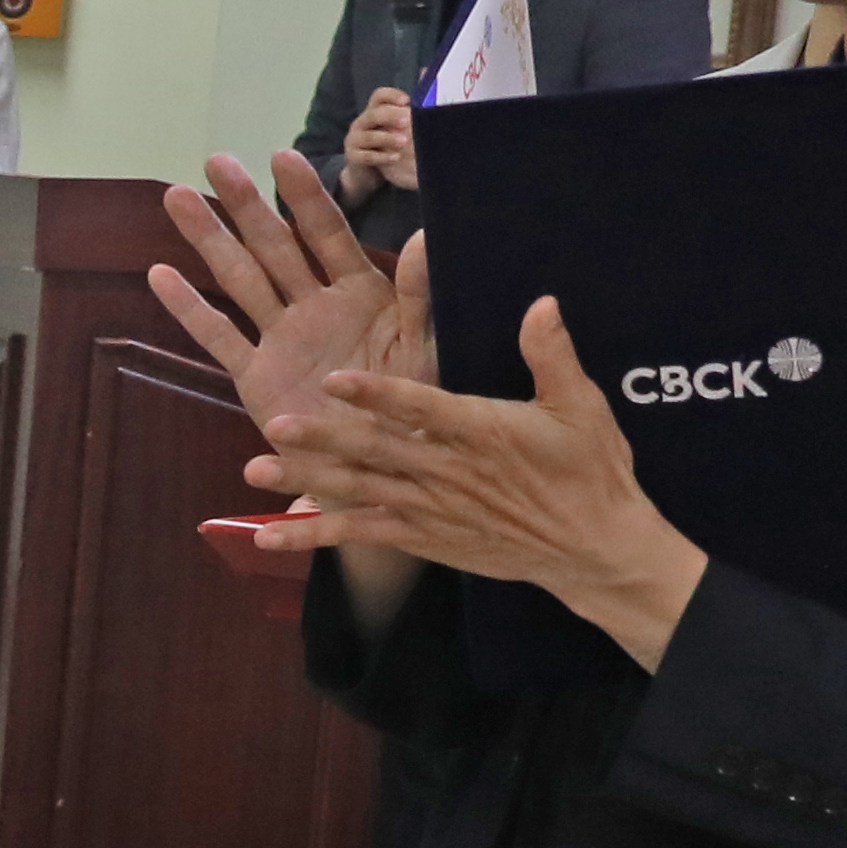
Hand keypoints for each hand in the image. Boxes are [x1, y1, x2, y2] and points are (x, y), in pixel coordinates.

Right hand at [145, 150, 434, 460]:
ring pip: (239, 279)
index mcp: (360, 295)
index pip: (328, 235)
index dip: (305, 197)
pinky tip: (160, 275)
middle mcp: (315, 307)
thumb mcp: (423, 349)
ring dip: (209, 239)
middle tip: (216, 161)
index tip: (283, 157)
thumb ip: (418, 294)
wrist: (382, 469)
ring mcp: (281, 339)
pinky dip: (189, 308)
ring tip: (178, 198)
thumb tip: (427, 235)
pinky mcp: (255, 375)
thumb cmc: (411, 408)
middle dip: (245, 204)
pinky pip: (218, 336)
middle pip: (274, 246)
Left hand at [268, 295, 710, 665]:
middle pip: (376, 450)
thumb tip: (541, 302)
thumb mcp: (580, 406)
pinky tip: (267, 534)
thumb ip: (551, 355)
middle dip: (323, 439)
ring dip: (305, 482)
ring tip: (254, 470)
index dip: (379, 394)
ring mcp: (430, 507)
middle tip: (274, 423)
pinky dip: (314, 535)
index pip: (422, 408)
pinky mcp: (421, 537)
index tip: (335, 379)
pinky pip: (360, 535)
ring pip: (358, 491)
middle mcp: (447, 470)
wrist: (592, 546)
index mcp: (482, 430)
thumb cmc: (589, 468)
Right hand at [343, 86, 418, 192]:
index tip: (407, 101)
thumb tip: (431, 99)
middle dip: (391, 115)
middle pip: (374, 114)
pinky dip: (382, 157)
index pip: (379, 97)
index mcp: (374, 111)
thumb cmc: (386, 145)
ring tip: (405, 141)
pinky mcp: (353, 157)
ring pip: (369, 136)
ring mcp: (355, 140)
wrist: (365, 170)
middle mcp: (362, 122)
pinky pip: (366, 156)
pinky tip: (396, 157)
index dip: (392, 96)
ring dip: (388, 138)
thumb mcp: (394, 128)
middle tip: (408, 119)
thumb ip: (408, 115)